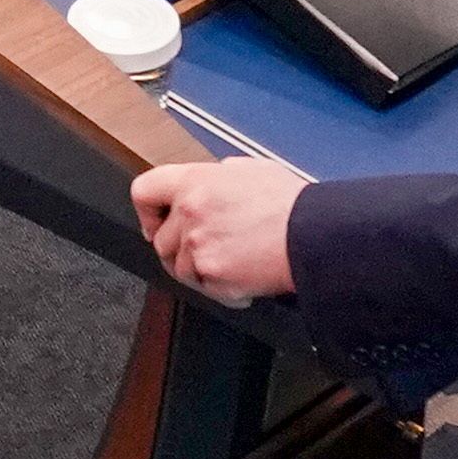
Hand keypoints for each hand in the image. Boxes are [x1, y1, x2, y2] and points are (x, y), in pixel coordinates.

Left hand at [131, 152, 307, 305]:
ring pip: (179, 268)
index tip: (154, 222)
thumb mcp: (251, 169)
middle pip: (160, 240)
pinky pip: (203, 289)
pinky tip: (242, 278)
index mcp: (195, 181)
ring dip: (200, 271)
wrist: (313, 235)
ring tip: (231, 263)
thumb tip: (210, 180)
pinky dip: (220, 290)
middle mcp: (189, 211)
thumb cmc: (291, 204)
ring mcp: (197, 245)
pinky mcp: (211, 274)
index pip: (144, 191)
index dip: (146, 211)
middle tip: (206, 251)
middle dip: (180, 249)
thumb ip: (218, 175)